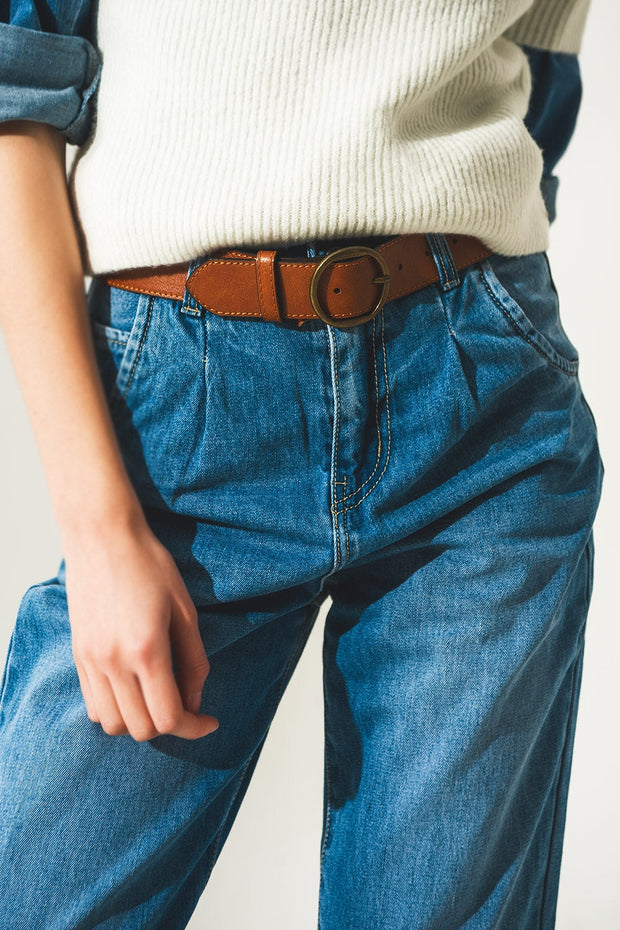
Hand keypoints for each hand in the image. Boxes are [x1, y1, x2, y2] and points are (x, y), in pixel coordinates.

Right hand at [63, 513, 218, 741]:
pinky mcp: (78, 656)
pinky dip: (116, 710)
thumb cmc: (150, 565)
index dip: (195, 727)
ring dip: (141, 721)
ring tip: (160, 697)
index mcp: (147, 649)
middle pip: (142, 728)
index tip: (210, 720)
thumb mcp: (185, 611)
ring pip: (114, 724)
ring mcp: (91, 661)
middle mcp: (114, 662)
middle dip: (171, 726)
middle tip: (188, 705)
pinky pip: (94, 705)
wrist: (103, 537)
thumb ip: (194, 661)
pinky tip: (135, 689)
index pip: (169, 717)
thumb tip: (196, 701)